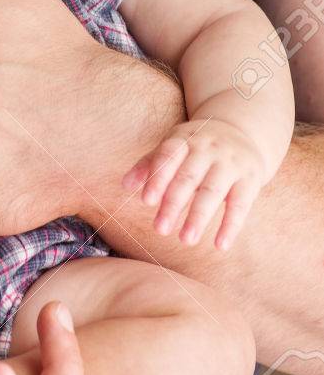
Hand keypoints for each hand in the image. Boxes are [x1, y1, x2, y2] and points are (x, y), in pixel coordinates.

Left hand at [122, 117, 266, 249]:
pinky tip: (220, 245)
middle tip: (159, 229)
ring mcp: (230, 162)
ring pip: (213, 191)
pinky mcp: (250, 178)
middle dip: (173, 204)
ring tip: (185, 240)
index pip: (168, 155)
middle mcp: (208, 148)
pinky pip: (241, 204)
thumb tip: (124, 185)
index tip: (146, 201)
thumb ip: (150, 164)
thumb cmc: (198, 145)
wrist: (243, 129)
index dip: (157, 177)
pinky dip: (230, 225)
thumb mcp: (174, 146)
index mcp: (185, 139)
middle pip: (188, 177)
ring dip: (198, 217)